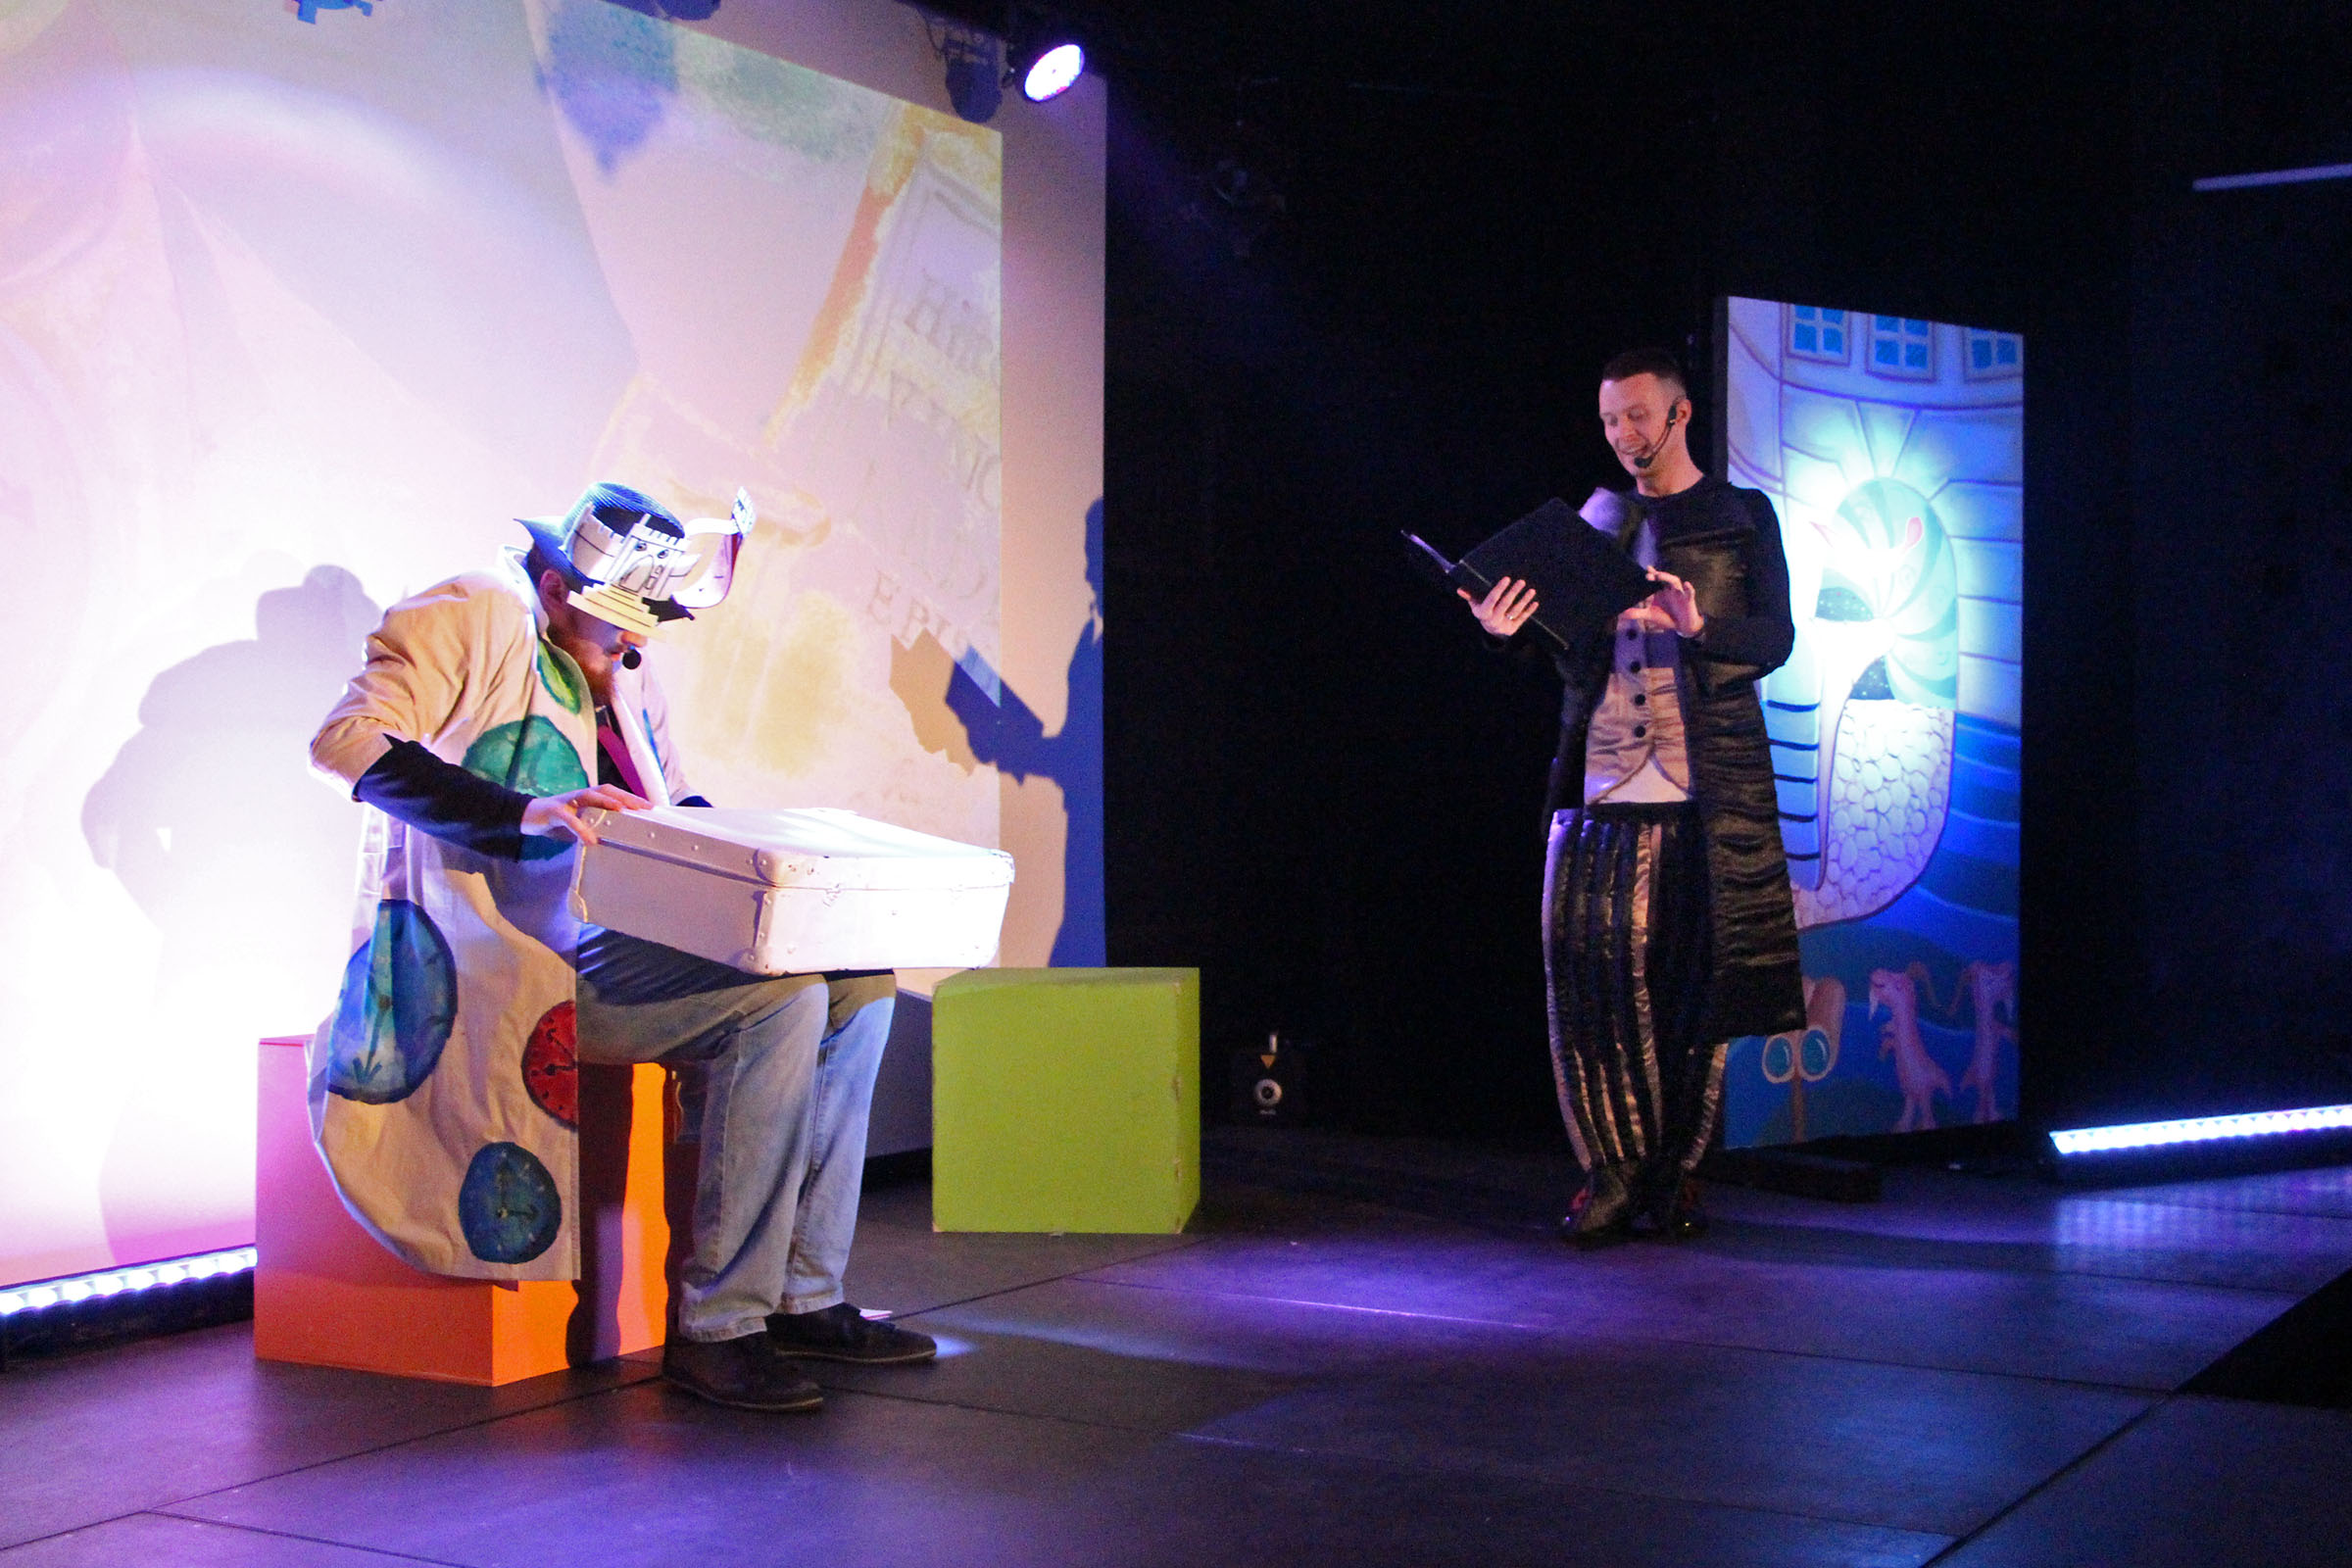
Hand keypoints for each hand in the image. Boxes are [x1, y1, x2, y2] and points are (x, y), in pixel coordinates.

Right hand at [520, 784, 652, 846]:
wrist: (529, 817)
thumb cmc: (559, 821)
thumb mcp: (581, 823)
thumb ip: (597, 826)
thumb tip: (618, 840)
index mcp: (590, 798)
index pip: (614, 793)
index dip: (631, 798)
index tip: (650, 806)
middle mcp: (581, 795)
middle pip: (607, 790)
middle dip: (626, 797)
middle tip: (644, 807)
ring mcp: (568, 801)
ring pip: (590, 796)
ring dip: (607, 802)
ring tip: (622, 811)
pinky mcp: (554, 811)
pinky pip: (569, 819)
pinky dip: (580, 828)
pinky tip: (590, 839)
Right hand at [1461, 575, 1539, 637]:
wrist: (1491, 628)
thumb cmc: (1483, 609)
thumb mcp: (1475, 604)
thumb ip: (1469, 596)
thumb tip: (1459, 589)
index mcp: (1483, 613)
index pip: (1491, 599)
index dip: (1499, 589)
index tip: (1506, 578)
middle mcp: (1493, 620)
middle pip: (1505, 604)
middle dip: (1513, 592)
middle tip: (1521, 581)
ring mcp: (1504, 625)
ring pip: (1515, 611)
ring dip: (1524, 600)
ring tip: (1531, 590)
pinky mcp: (1513, 629)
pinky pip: (1522, 619)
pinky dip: (1529, 611)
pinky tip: (1535, 603)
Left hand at [1619, 568, 1704, 638]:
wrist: (1682, 626)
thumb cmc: (1666, 617)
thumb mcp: (1650, 615)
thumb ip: (1637, 613)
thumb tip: (1621, 613)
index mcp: (1660, 591)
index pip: (1654, 580)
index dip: (1650, 573)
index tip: (1644, 569)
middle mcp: (1669, 589)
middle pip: (1664, 578)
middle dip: (1657, 575)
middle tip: (1648, 575)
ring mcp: (1679, 593)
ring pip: (1675, 581)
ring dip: (1667, 577)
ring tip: (1659, 575)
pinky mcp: (1688, 600)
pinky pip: (1690, 593)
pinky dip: (1689, 588)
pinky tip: (1686, 584)